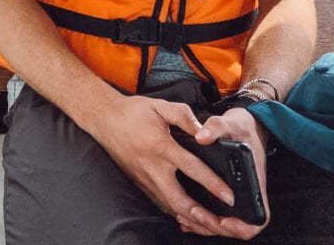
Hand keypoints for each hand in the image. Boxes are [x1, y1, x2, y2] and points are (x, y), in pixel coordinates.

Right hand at [88, 94, 240, 233]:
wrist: (105, 121)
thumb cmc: (133, 113)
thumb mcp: (160, 106)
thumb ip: (183, 115)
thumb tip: (203, 130)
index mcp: (161, 146)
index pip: (190, 168)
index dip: (212, 183)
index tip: (228, 196)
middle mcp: (153, 168)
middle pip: (179, 200)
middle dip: (203, 217)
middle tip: (223, 225)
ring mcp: (146, 180)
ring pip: (171, 208)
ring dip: (193, 221)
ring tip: (213, 228)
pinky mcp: (142, 185)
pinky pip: (163, 206)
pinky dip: (179, 216)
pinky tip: (192, 221)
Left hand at [175, 107, 270, 238]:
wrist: (243, 125)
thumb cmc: (241, 127)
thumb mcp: (230, 122)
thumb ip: (216, 127)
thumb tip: (201, 136)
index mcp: (254, 182)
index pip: (257, 218)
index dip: (242, 226)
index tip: (224, 220)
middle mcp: (246, 193)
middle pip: (236, 227)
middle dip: (214, 226)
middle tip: (195, 214)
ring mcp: (235, 195)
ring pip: (223, 223)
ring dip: (205, 225)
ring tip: (185, 218)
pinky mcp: (224, 193)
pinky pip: (215, 213)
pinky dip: (200, 219)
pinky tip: (184, 215)